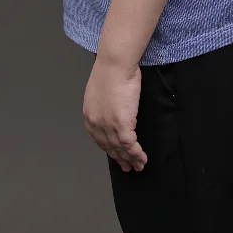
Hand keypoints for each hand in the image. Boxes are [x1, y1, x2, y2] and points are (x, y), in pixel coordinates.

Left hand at [82, 55, 147, 170]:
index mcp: (89, 114)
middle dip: (119, 158)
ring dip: (130, 160)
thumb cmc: (111, 70)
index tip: (115, 154)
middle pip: (108, 147)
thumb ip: (105, 103)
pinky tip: (142, 159)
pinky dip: (137, 154)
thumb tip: (113, 107)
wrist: (115, 65)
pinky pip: (130, 146)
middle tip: (127, 167)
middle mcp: (96, 123)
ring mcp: (107, 125)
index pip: (98, 138)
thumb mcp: (101, 89)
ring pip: (119, 149)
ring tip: (138, 166)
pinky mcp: (121, 125)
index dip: (109, 148)